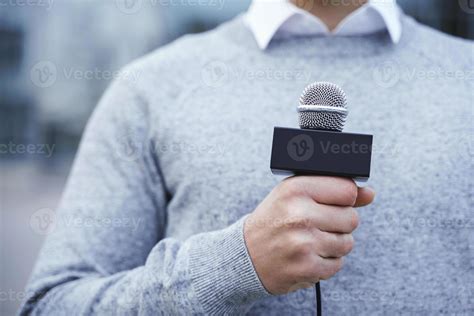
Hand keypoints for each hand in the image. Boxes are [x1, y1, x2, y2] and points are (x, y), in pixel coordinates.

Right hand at [244, 176, 374, 294]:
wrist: (246, 255)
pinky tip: (307, 255)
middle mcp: (299, 214)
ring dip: (333, 244)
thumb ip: (333, 191)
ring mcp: (304, 243)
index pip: (347, 190)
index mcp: (295, 190)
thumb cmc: (275, 219)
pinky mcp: (307, 267)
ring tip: (310, 240)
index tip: (331, 203)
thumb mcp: (295, 196)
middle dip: (338, 223)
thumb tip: (370, 193)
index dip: (344, 198)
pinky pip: (338, 263)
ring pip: (347, 242)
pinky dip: (326, 261)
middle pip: (351, 218)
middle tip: (316, 224)